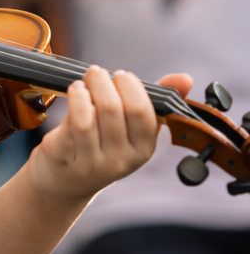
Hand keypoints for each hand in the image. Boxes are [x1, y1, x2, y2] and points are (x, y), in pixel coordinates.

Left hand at [27, 66, 159, 203]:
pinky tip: (74, 93)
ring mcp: (94, 162)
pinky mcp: (70, 160)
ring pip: (91, 117)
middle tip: (96, 72)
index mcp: (143, 148)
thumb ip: (157, 100)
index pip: (143, 112)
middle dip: (105, 82)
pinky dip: (74, 102)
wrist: (67, 182)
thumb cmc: (102, 145)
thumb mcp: (132, 127)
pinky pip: (73, 126)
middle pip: (114, 109)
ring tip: (82, 82)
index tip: (121, 75)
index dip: (131, 87)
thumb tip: (185, 79)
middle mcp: (121, 159)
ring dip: (86, 90)